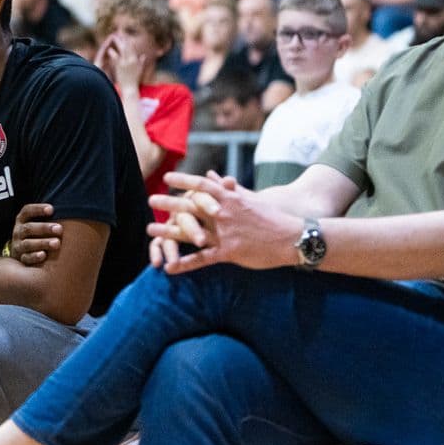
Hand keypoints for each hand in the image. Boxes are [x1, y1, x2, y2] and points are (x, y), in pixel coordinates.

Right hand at [9, 203, 60, 265]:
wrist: (20, 253)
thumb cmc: (36, 234)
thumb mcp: (36, 223)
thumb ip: (48, 217)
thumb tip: (70, 208)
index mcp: (22, 220)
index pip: (27, 211)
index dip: (38, 209)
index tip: (52, 209)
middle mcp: (18, 232)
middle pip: (29, 228)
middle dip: (44, 228)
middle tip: (60, 229)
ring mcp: (18, 246)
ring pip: (28, 244)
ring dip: (43, 243)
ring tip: (57, 243)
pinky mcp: (21, 259)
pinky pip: (26, 258)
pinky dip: (34, 257)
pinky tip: (44, 255)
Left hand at [96, 36, 145, 90]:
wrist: (130, 88)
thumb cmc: (134, 80)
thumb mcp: (139, 70)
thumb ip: (141, 62)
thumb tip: (143, 55)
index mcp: (136, 59)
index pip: (132, 47)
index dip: (128, 39)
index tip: (124, 34)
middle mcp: (132, 60)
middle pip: (128, 45)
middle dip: (123, 37)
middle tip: (118, 31)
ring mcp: (126, 63)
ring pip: (122, 49)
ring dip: (118, 42)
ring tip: (113, 37)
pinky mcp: (120, 67)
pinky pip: (116, 57)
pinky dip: (113, 52)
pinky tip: (109, 49)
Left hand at [147, 172, 300, 274]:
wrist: (293, 238)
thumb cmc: (271, 217)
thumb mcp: (250, 199)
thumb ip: (229, 188)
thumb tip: (215, 176)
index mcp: (229, 200)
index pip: (203, 186)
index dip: (184, 180)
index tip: (167, 176)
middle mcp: (223, 214)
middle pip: (191, 206)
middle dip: (170, 202)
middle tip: (150, 199)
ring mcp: (225, 234)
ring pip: (191, 232)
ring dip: (169, 231)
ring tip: (150, 230)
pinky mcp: (229, 252)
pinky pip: (202, 259)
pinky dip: (185, 263)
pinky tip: (169, 268)